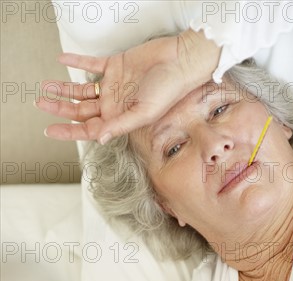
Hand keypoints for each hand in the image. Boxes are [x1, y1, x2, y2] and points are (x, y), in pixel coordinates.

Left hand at [35, 29, 220, 143]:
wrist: (180, 62)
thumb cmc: (170, 91)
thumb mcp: (144, 113)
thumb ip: (121, 125)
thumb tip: (100, 138)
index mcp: (120, 119)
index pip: (89, 128)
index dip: (69, 131)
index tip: (50, 131)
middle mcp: (115, 104)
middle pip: (82, 110)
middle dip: (61, 109)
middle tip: (41, 104)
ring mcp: (114, 85)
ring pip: (83, 90)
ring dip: (65, 89)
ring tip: (47, 88)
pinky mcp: (116, 65)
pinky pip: (92, 65)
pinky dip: (77, 62)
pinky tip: (63, 60)